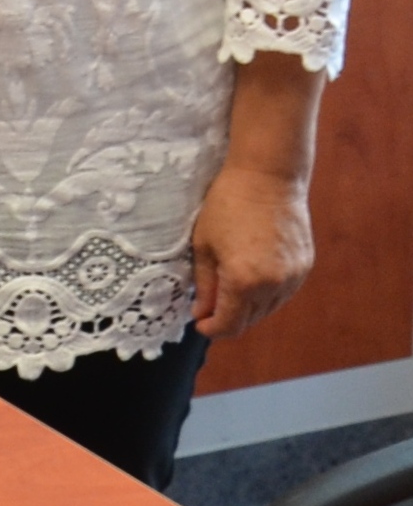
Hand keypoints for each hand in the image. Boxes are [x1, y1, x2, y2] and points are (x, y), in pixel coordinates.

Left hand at [191, 164, 314, 336]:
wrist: (267, 177)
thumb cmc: (227, 205)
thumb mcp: (204, 245)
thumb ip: (204, 285)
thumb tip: (201, 313)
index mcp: (243, 281)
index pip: (230, 324)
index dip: (212, 329)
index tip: (200, 324)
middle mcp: (273, 284)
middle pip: (250, 319)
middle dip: (228, 319)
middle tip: (208, 309)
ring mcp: (293, 276)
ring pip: (269, 309)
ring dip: (248, 309)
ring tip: (228, 293)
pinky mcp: (304, 266)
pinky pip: (283, 293)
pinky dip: (266, 295)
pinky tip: (251, 281)